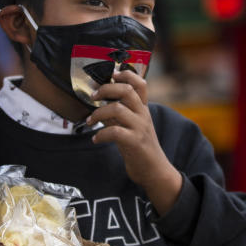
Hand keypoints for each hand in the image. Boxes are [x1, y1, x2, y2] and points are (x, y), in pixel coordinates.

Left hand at [86, 69, 181, 213]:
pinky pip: (114, 132)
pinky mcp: (135, 142)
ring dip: (98, 113)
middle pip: (126, 91)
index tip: (111, 75)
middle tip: (93, 96)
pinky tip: (96, 139)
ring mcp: (140, 128)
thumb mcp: (132, 126)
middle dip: (105, 89)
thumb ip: (120, 114)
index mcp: (143, 109)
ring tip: (90, 121)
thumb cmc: (140, 148)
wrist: (154, 171)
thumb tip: (101, 104)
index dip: (126, 75)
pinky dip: (101, 134)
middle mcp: (143, 115)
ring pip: (117, 109)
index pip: (140, 84)